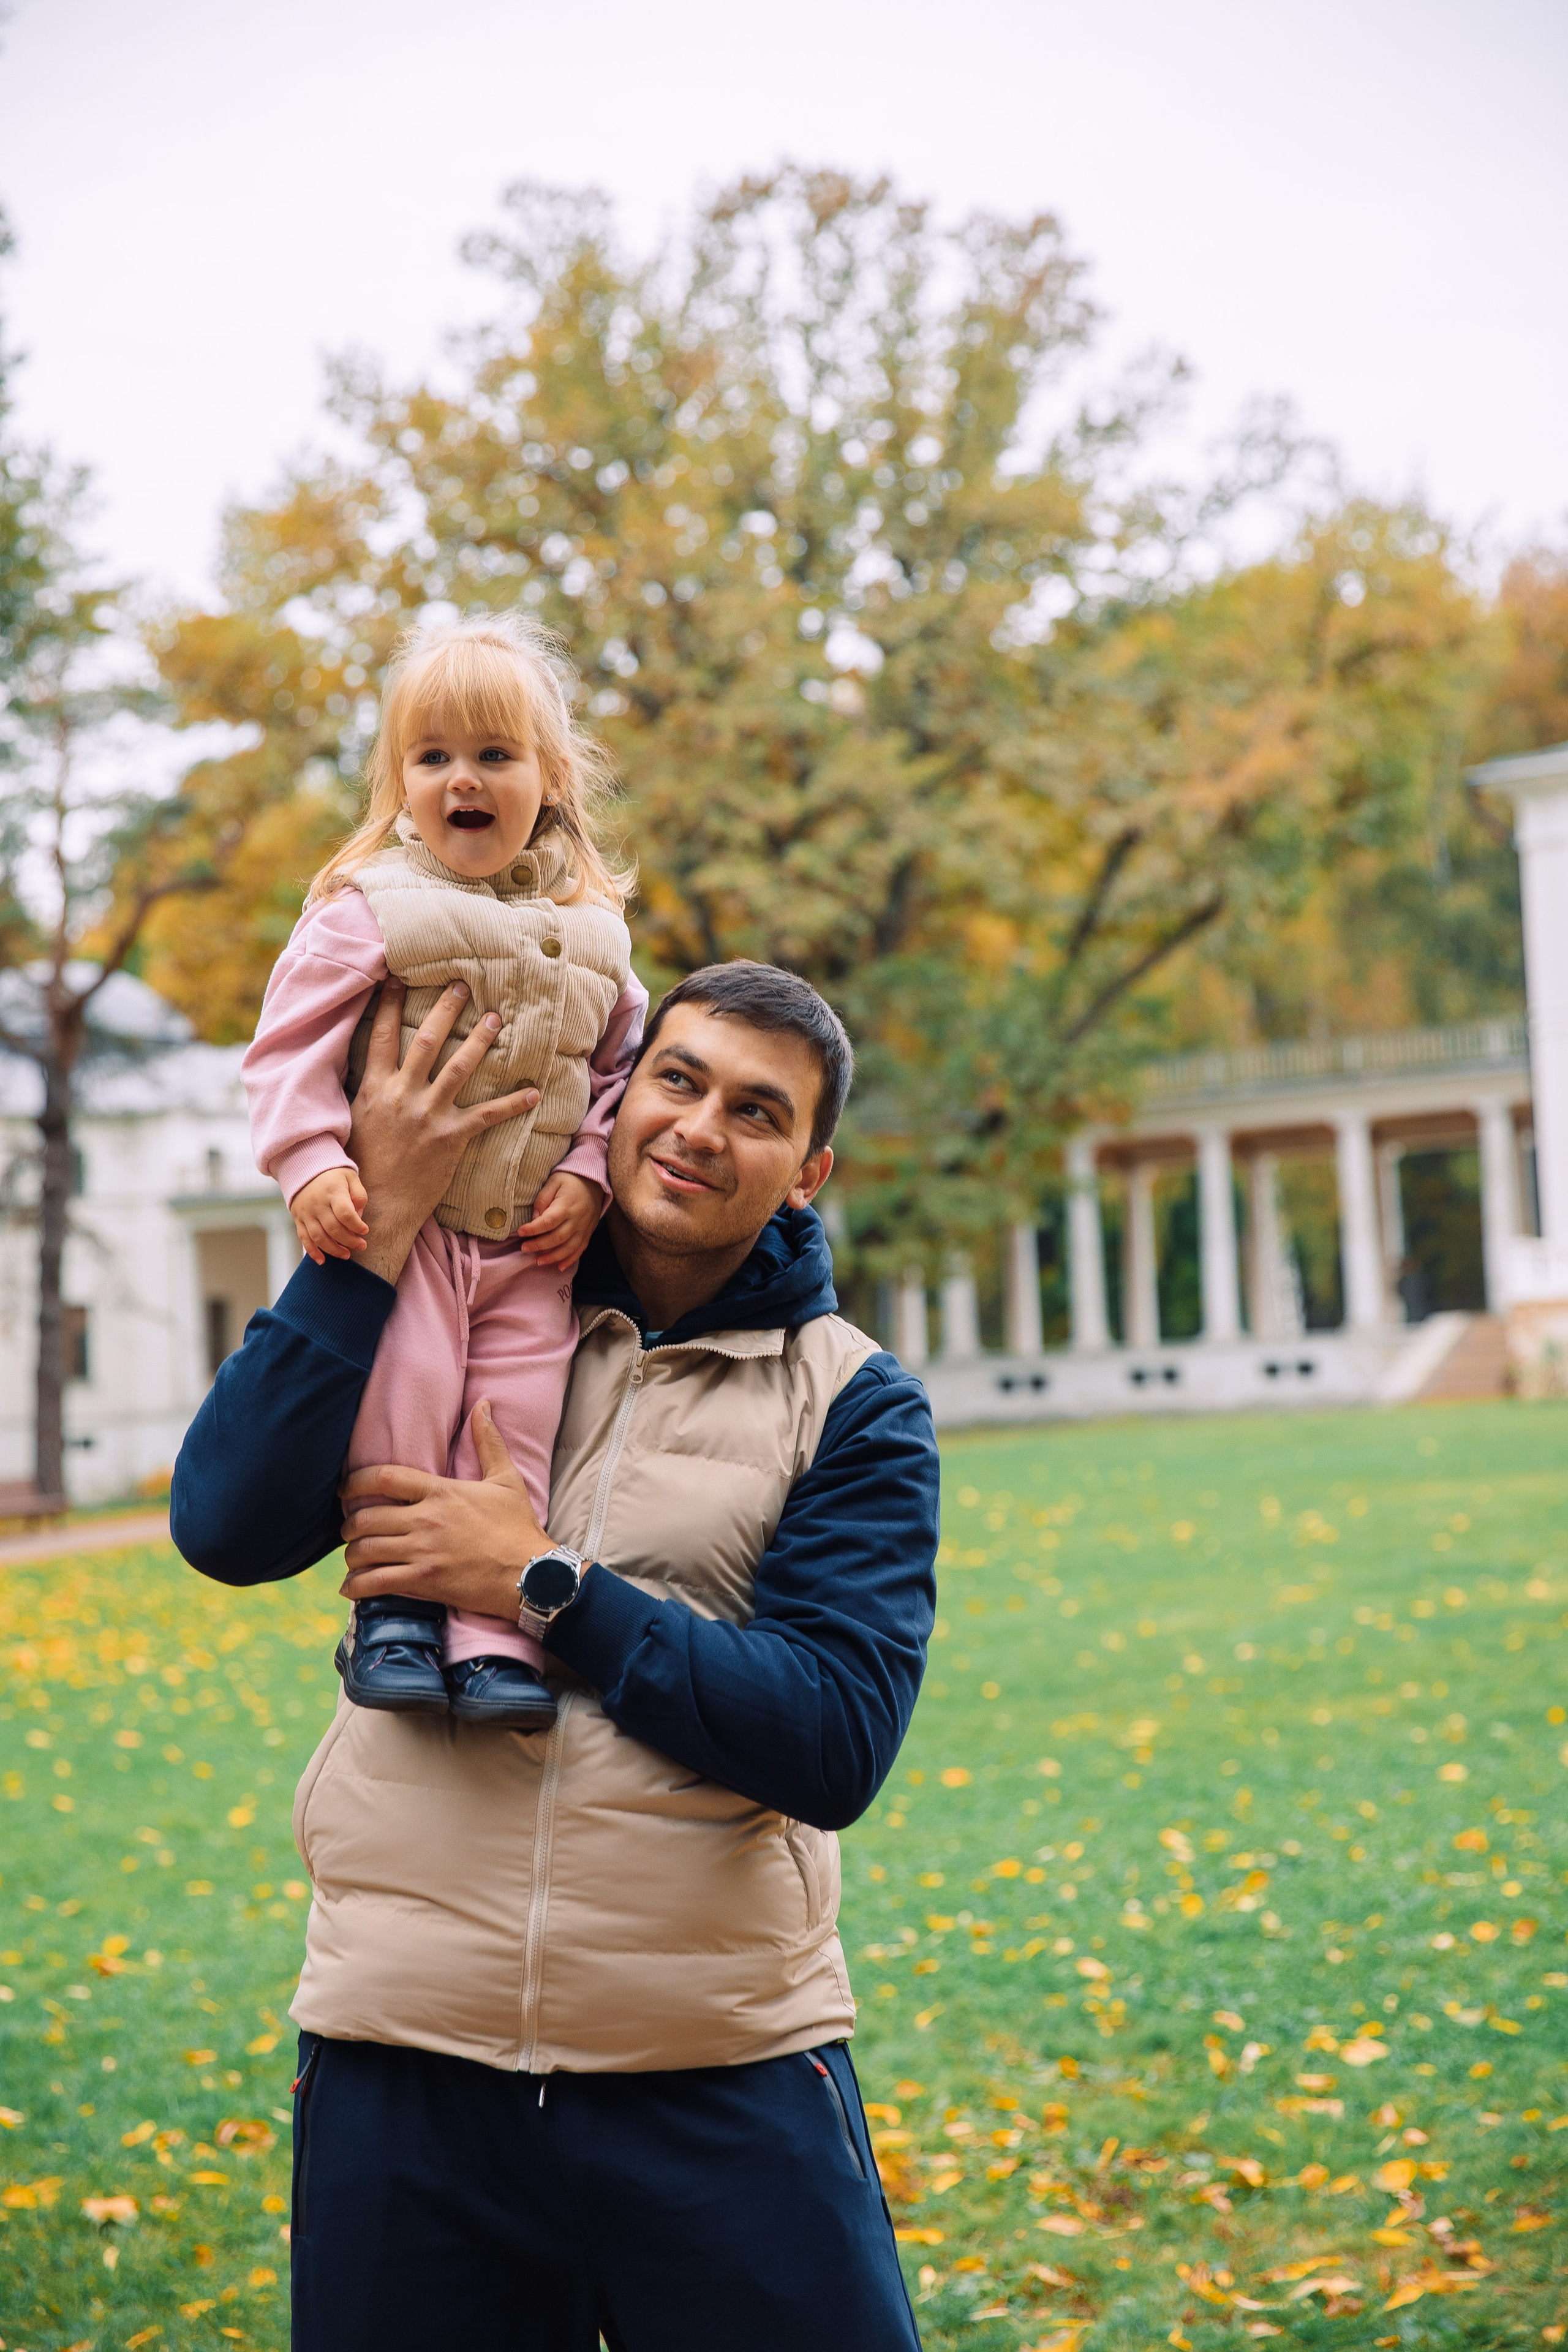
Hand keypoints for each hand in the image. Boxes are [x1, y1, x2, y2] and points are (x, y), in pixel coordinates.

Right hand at [291, 1166, 368, 1264]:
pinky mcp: (298, 1219)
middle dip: (349, 1241)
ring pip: (319, 1237)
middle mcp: (317, 1203)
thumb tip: (359, 1217)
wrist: (304, 1168)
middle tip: (361, 1245)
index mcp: (332, 1191)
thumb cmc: (333, 1175)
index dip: (356, 1225)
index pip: (345, 1213)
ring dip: (334, 1249)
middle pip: (333, 1228)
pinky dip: (313, 1252)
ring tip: (347, 1254)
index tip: (365, 1231)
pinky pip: (304, 1239)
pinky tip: (323, 1261)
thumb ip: (359, 1195)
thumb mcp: (350, 1177)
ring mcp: (306, 1212)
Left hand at [339, 1402, 554, 1618]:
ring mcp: (423, 1551)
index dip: (355, 1481)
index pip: (384, 1477)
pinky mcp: (425, 1581)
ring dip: (352, 1556)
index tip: (344, 1489)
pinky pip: (376, 1582)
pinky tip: (351, 1587)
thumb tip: (484, 1405)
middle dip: (349, 1526)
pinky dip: (357, 1586)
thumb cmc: (519, 1527)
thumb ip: (488, 1442)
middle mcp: (426, 1519)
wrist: (532, 1573)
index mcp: (441, 1491)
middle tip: (349, 1531)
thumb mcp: (506, 1479)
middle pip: (366, 1517)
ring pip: (366, 1550)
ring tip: (353, 1559)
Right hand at [348, 979, 540, 1284]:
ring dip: (479, 1041)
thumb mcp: (356, 1119)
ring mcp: (427, 1116)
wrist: (376, 1206)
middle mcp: (401, 1096)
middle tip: (461, 985)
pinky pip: (487, 1116)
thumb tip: (374, 1066)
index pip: (381, 1036)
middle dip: (445, 1010)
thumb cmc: (364, 1164)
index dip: (389, 1005)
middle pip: (427, 1042)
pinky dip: (512, 1104)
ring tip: (496, 1019)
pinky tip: (533, 1092)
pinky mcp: (450, 1139)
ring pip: (458, 1068)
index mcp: (374, 1088)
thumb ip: (368, 1090)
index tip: (397, 978)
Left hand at [517, 1170, 602, 1271]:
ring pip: (569, 1247)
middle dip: (539, 1245)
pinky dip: (570, 1260)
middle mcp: (577, 1219)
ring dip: (553, 1257)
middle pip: (557, 1237)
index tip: (520, 1232)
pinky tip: (558, 1267)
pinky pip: (580, 1250)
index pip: (548, 1221)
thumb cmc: (570, 1180)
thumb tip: (534, 1217)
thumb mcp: (554, 1181)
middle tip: (524, 1248)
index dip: (533, 1229)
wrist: (594, 1182)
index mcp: (566, 1206)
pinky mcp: (588, 1233)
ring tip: (538, 1261)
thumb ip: (543, 1198)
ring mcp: (584, 1228)